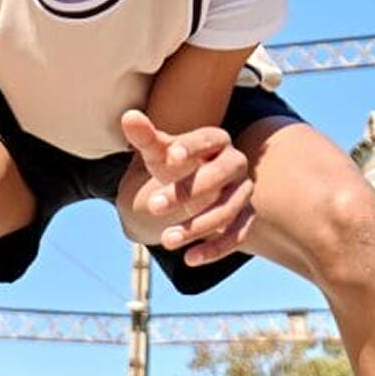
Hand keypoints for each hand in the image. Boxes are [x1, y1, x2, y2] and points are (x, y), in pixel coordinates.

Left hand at [120, 109, 254, 266]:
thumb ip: (146, 136)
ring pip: (228, 209)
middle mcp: (235, 163)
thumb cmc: (175, 163)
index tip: (170, 156)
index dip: (190, 147)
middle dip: (187, 191)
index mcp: (216, 139)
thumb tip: (128, 116)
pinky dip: (216, 249)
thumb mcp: (159, 151)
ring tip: (166, 239)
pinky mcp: (246, 217)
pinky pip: (239, 234)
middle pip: (219, 174)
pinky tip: (190, 259)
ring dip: (197, 226)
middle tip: (152, 206)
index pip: (207, 139)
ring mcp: (243, 191)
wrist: (193, 186)